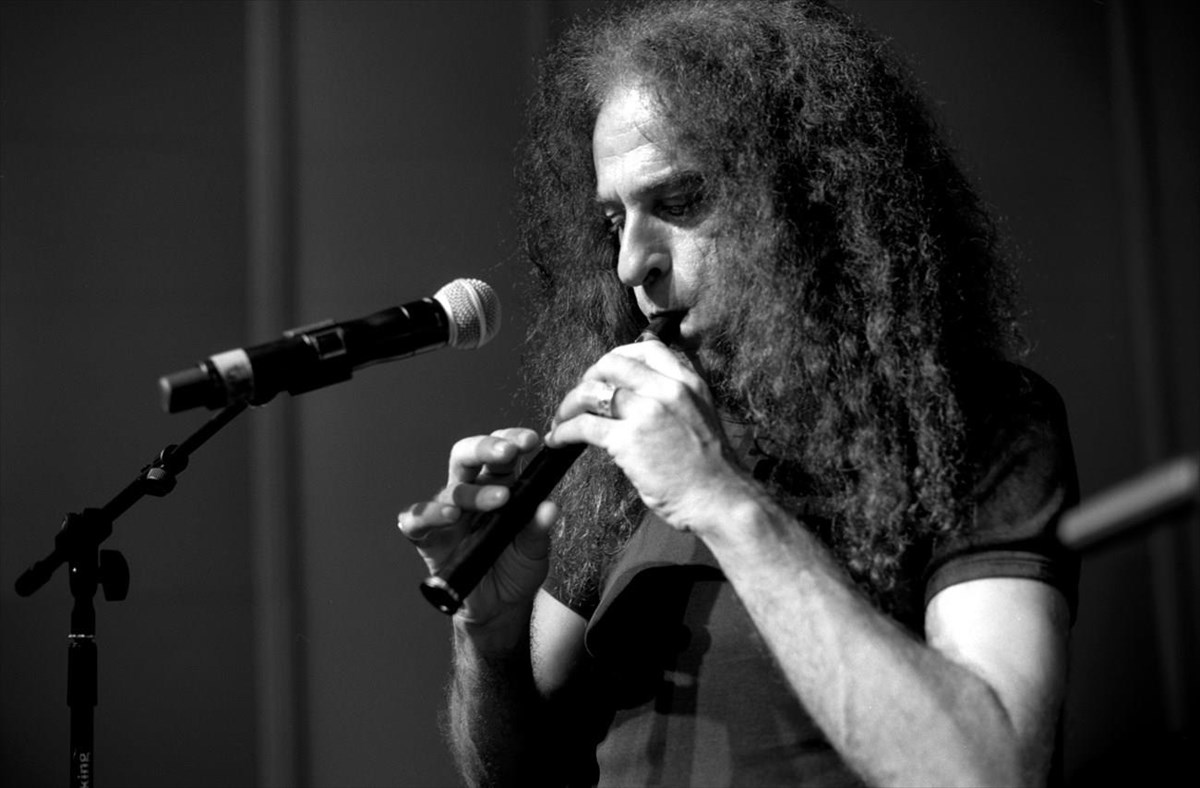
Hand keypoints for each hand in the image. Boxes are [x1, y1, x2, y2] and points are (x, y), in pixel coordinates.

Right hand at [398, 428, 558, 628]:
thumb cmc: (516, 568)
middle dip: (486, 447)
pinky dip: (427, 514)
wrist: (499, 607)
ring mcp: (446, 514)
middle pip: (467, 456)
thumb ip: (539, 528)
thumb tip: (549, 507)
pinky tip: (447, 516)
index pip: (500, 452)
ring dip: (473, 492)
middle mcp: (469, 493)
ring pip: (450, 490)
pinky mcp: (428, 538)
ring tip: (498, 499)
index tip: (532, 441)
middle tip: (508, 452)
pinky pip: (417, 520)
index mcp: (497, 484)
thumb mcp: (535, 550)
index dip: (512, 440)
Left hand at [545, 339, 745, 535]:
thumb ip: (674, 397)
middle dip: (586, 378)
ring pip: (590, 392)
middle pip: (610, 364)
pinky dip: (564, 431)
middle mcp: (666, 389)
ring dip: (568, 406)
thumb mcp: (700, 415)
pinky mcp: (629, 440)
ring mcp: (647, 412)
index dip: (616, 358)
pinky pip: (584, 426)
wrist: (721, 499)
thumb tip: (639, 392)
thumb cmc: (710, 467)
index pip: (646, 348)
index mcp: (686, 381)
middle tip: (578, 398)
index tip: (603, 373)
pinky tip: (558, 440)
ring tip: (561, 421)